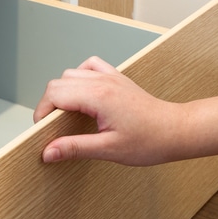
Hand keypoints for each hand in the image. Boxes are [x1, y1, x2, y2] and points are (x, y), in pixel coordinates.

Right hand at [33, 56, 184, 165]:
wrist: (176, 131)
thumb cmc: (149, 141)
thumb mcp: (109, 149)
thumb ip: (75, 148)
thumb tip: (48, 152)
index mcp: (98, 96)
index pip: (54, 94)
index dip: (41, 112)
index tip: (41, 131)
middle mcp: (101, 81)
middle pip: (58, 83)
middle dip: (48, 104)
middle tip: (52, 127)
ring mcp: (109, 76)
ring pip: (70, 74)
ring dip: (62, 92)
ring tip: (66, 115)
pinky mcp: (116, 78)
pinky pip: (89, 66)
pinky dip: (79, 77)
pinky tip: (82, 95)